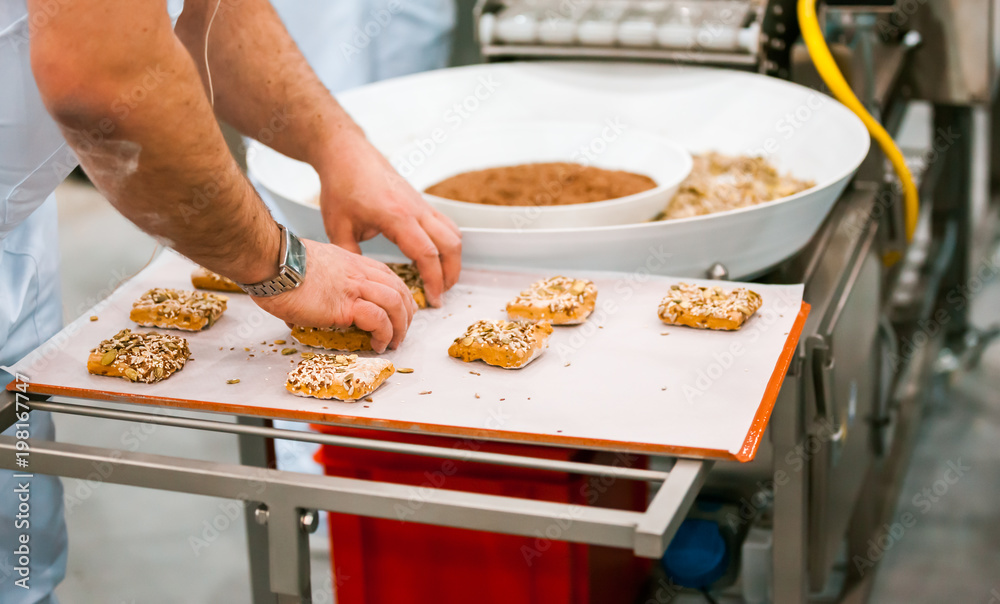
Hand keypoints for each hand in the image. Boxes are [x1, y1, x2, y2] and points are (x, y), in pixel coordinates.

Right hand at [250, 239, 416, 351]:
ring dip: (400, 326)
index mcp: (350, 262)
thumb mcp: (310, 268)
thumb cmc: (278, 265)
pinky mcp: (345, 305)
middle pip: (399, 289)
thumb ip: (318, 284)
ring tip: (394, 342)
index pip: (387, 276)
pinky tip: (378, 344)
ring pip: (395, 303)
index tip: (399, 311)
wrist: (270, 263)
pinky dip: (384, 334)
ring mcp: (354, 288)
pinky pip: (378, 319)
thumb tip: (306, 309)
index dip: (399, 294)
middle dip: (407, 313)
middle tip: (402, 331)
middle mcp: (358, 272)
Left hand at [315, 130, 461, 306]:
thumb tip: (361, 281)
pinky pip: (445, 223)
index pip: (427, 255)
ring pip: (453, 233)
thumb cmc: (341, 186)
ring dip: (453, 258)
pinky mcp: (420, 201)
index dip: (434, 281)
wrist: (347, 153)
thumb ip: (351, 256)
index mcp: (397, 217)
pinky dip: (447, 243)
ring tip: (442, 278)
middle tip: (440, 294)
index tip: (433, 300)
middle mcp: (415, 209)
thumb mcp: (338, 226)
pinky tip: (435, 256)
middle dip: (451, 274)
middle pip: (450, 245)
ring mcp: (421, 203)